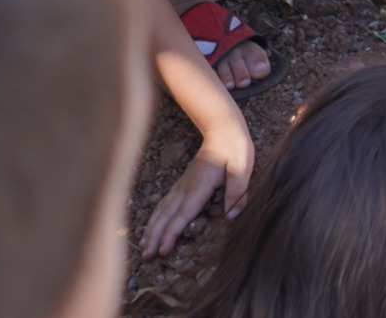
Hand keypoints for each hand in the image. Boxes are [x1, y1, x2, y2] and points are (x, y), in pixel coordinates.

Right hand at [139, 112, 253, 257]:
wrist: (222, 129)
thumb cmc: (235, 148)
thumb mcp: (242, 168)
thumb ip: (236, 192)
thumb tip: (232, 216)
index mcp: (199, 187)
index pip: (182, 215)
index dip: (171, 234)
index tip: (162, 251)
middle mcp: (186, 187)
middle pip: (166, 216)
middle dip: (155, 237)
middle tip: (146, 257)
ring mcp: (182, 184)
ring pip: (162, 209)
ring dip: (152, 228)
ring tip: (143, 245)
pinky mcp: (183, 182)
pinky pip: (165, 202)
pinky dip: (156, 216)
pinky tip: (152, 224)